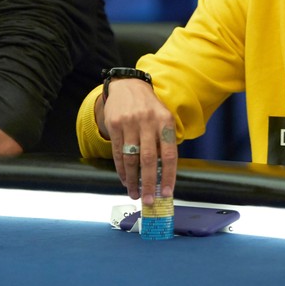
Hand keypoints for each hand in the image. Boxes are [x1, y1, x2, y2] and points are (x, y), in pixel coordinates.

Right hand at [99, 78, 176, 204]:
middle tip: (148, 200)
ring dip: (132, 180)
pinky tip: (125, 180)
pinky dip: (121, 170)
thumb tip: (164, 176)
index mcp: (165, 121)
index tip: (167, 193)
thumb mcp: (163, 118)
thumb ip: (164, 142)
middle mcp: (148, 121)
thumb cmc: (149, 107)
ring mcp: (129, 122)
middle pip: (148, 159)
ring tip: (135, 193)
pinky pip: (117, 152)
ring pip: (131, 158)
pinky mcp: (114, 124)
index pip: (169, 154)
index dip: (169, 175)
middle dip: (148, 183)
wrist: (127, 85)